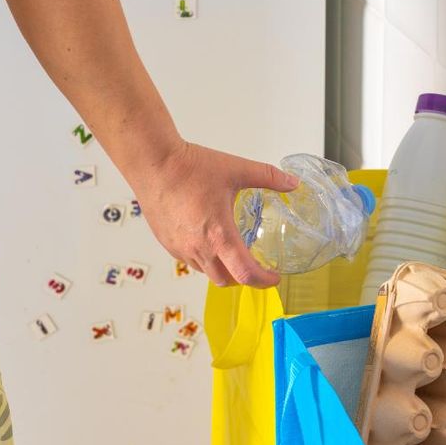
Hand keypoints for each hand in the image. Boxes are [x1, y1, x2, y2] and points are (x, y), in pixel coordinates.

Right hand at [135, 142, 297, 287]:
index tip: (274, 278)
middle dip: (244, 278)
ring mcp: (180, 248)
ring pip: (206, 273)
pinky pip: (189, 262)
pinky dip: (203, 259)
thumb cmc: (190, 168)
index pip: (245, 274)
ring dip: (223, 270)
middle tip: (256, 267)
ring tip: (233, 255)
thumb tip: (292, 183)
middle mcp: (198, 248)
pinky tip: (207, 241)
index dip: (264, 281)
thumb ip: (269, 177)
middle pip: (226, 280)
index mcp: (219, 235)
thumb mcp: (237, 170)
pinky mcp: (167, 243)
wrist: (153, 163)